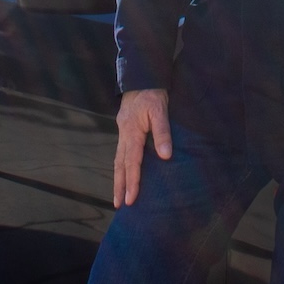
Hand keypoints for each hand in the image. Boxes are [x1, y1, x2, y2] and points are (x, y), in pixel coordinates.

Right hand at [112, 88, 172, 207]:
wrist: (141, 77)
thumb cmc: (152, 94)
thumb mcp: (160, 111)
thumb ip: (162, 133)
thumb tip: (165, 156)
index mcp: (132, 132)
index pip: (132, 162)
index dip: (132, 182)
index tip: (131, 199)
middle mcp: (124, 135)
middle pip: (120, 165)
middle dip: (120, 186)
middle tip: (119, 205)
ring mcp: (122, 133)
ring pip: (118, 160)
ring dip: (118, 179)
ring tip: (118, 197)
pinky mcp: (125, 130)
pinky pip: (121, 153)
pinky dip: (121, 167)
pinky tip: (123, 175)